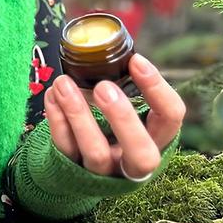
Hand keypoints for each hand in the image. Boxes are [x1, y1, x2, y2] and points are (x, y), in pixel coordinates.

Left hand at [44, 53, 185, 179]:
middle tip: (104, 86)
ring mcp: (105, 173)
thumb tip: (111, 48)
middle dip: (123, 118)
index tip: (136, 60)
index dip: (158, 90)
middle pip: (141, 154)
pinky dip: (57, 121)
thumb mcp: (129, 112)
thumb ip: (126, 88)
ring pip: (96, 153)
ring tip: (63, 83)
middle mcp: (135, 163)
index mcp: (156, 140)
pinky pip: (65, 149)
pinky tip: (52, 96)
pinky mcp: (74, 173)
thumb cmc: (111, 129)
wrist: (80, 169)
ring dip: (78, 115)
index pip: (171, 118)